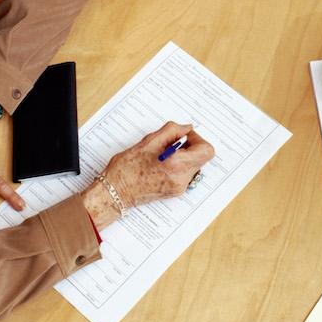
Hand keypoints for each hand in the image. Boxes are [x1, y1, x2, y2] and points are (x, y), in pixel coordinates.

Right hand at [81, 122, 213, 228]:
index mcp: (176, 164)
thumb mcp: (149, 140)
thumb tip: (187, 128)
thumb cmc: (127, 167)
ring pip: (193, 166)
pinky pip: (185, 174)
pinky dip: (178, 166)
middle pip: (201, 158)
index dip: (198, 140)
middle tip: (172, 144)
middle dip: (190, 147)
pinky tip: (161, 164)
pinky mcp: (175, 192)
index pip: (206, 151)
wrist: (115, 191)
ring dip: (184, 157)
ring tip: (163, 155)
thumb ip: (173, 131)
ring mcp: (179, 188)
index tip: (184, 137)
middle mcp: (181, 179)